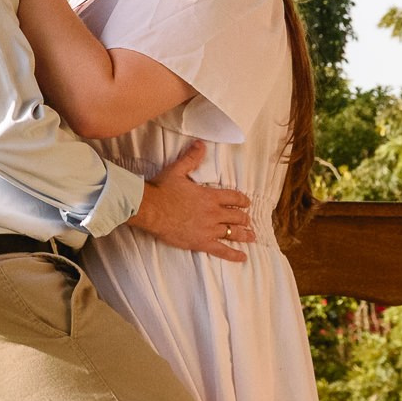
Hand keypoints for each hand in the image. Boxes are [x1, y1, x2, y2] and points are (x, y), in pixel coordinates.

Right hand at [128, 141, 254, 261]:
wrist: (149, 208)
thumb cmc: (161, 189)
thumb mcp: (177, 170)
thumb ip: (191, 158)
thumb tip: (200, 144)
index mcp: (210, 196)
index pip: (235, 198)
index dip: (243, 200)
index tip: (246, 203)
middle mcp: (213, 213)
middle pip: (237, 217)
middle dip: (244, 218)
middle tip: (248, 221)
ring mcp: (209, 229)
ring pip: (233, 233)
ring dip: (245, 235)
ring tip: (252, 236)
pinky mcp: (201, 242)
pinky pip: (222, 250)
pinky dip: (234, 254)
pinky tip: (242, 257)